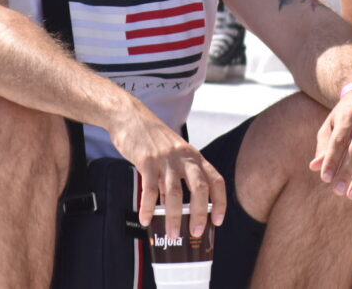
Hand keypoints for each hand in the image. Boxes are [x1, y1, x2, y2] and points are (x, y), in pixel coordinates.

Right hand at [116, 112, 226, 238]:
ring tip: (172, 233)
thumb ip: (173, 181)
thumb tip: (173, 210)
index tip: (217, 220)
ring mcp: (166, 158)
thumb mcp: (171, 157)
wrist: (131, 117)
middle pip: (200, 187)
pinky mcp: (147, 160)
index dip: (220, 201)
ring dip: (174, 216)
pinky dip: (148, 207)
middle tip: (195, 232)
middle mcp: (184, 157)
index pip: (216, 180)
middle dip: (199, 213)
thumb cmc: (153, 139)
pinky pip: (149, 189)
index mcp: (194, 156)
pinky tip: (146, 219)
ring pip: (174, 191)